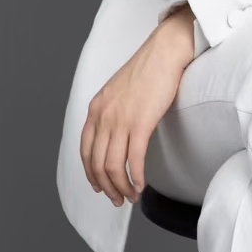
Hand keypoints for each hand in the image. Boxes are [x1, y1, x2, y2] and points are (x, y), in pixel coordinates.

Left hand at [79, 8, 194, 205]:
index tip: (99, 185)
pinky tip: (141, 185)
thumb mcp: (119, 90)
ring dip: (121, 187)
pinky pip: (134, 160)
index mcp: (96, 108)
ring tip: (130, 196)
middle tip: (117, 199)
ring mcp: (121, 120)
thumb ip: (112, 111)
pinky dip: (136, 178)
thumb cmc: (148, 68)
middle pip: (97, 163)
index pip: (85, 150)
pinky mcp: (141, 123)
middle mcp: (104, 116)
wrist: (165, 51)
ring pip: (113, 166)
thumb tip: (117, 134)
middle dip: (106, 186)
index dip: (90, 173)